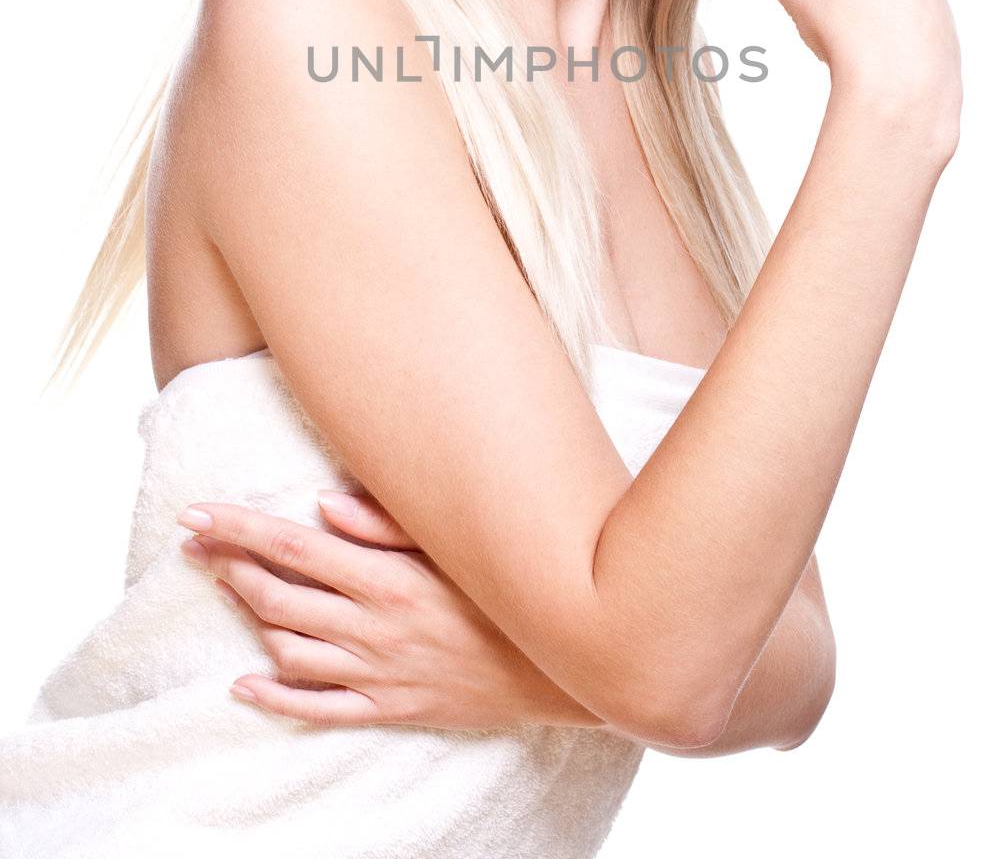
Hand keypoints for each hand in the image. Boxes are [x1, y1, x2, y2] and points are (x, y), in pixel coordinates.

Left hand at [178, 490, 591, 729]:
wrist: (558, 661)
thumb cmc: (505, 588)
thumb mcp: (453, 543)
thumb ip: (386, 522)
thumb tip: (322, 503)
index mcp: (387, 577)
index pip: (292, 547)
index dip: (237, 529)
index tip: (194, 515)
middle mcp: (372, 626)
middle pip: (278, 595)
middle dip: (227, 565)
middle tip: (195, 544)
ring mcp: (376, 672)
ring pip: (289, 649)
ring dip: (250, 616)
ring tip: (227, 586)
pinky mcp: (388, 707)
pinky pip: (318, 707)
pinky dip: (274, 698)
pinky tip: (244, 685)